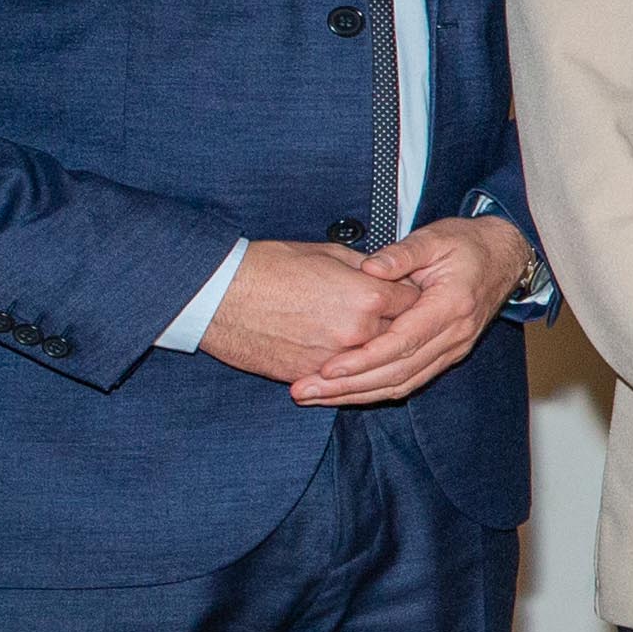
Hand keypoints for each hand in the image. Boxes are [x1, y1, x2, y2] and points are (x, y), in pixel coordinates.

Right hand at [199, 239, 398, 386]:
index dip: (411, 297)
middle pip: (399, 335)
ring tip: (363, 338)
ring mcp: (334, 359)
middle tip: (392, 319)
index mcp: (369, 297)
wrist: (218, 295)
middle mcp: (358, 332)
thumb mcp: (328, 254)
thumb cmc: (268, 268)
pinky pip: (339, 377)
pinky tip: (339, 356)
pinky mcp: (308, 375)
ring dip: (371, 351)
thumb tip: (387, 275)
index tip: (406, 295)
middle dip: (398, 326)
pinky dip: (342, 368)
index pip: (414, 302)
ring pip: (370, 361)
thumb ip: (367, 269)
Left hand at [289, 217, 536, 407]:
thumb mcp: (434, 238)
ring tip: (317, 396)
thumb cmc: (467, 244)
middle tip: (306, 390)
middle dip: (349, 387)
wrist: (505, 256)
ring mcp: (454, 348)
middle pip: (399, 372)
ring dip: (358, 395)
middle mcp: (455, 335)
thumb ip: (401, 253)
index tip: (328, 368)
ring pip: (404, 383)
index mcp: (451, 306)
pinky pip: (411, 381)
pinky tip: (347, 393)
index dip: (364, 359)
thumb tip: (370, 268)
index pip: (403, 342)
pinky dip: (377, 390)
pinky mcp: (448, 354)